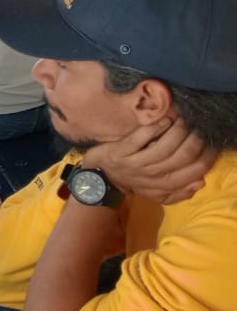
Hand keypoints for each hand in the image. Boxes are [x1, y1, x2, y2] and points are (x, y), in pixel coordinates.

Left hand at [80, 115, 217, 203]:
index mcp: (163, 186)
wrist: (99, 176)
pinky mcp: (119, 152)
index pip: (194, 172)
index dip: (207, 156)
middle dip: (194, 140)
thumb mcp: (156, 191)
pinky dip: (154, 128)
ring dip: (176, 131)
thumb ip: (178, 190)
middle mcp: (151, 176)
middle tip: (199, 126)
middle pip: (182, 158)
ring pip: (163, 148)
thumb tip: (200, 182)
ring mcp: (134, 164)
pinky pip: (139, 139)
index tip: (212, 142)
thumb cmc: (132, 179)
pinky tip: (164, 118)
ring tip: (183, 119)